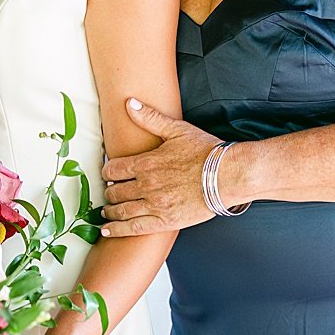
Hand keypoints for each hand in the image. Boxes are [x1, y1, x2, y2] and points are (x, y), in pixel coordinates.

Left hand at [99, 98, 221, 235]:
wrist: (229, 175)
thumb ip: (150, 118)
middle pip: (115, 191)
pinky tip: (107, 230)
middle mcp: (146, 185)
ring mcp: (155, 205)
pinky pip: (133, 228)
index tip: (109, 174)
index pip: (113, 169)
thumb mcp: (177, 130)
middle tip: (110, 192)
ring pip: (121, 210)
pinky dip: (116, 230)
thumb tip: (129, 104)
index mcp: (146, 163)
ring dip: (110, 210)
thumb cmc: (206, 152)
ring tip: (106, 211)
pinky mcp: (165, 222)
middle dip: (109, 191)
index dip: (107, 172)